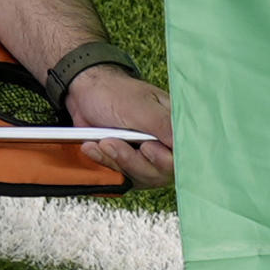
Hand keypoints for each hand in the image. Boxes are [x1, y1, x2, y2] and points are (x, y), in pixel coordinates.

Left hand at [67, 65, 174, 187]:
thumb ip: (163, 125)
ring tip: (102, 142)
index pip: (184, 155)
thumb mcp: (140, 107)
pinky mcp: (128, 165)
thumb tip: (183, 146)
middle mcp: (164, 145)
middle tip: (112, 142)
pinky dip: (106, 163)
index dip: (166, 158)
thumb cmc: (115, 93)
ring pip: (141, 176)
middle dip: (134, 160)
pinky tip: (92, 148)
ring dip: (118, 161)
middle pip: (162, 172)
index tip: (146, 147)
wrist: (85, 95)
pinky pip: (122, 175)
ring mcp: (146, 157)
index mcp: (174, 127)